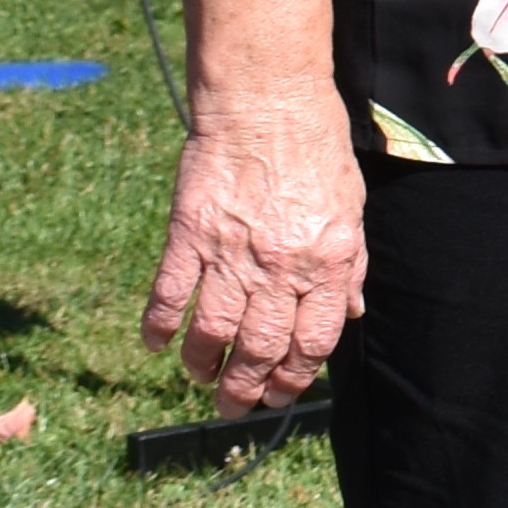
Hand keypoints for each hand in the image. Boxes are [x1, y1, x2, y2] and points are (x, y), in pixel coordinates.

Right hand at [143, 80, 366, 408]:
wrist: (267, 101)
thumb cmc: (317, 150)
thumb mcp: (352, 207)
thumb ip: (350, 265)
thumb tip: (350, 313)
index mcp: (327, 261)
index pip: (313, 341)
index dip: (296, 377)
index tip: (281, 392)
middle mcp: (280, 266)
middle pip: (261, 348)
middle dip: (247, 389)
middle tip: (236, 406)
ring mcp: (230, 252)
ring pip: (212, 333)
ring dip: (204, 366)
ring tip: (203, 379)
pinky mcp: (188, 235)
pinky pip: (168, 294)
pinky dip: (158, 327)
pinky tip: (156, 345)